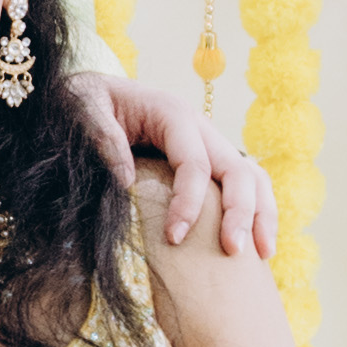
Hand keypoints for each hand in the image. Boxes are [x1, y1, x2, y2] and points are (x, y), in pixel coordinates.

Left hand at [76, 71, 276, 261]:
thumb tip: (126, 181)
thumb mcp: (84, 108)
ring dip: (261, 214)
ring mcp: (209, 143)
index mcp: (173, 113)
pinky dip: (257, 211)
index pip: (194, 162)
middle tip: (232, 252)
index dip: (189, 202)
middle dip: (240, 211)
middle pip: (236, 169)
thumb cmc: (86, 100)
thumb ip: (103, 138)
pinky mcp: (209, 160)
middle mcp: (199, 127)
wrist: (91, 91)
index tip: (175, 239)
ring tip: (261, 255)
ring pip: (251, 175)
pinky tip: (256, 245)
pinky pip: (244, 184)